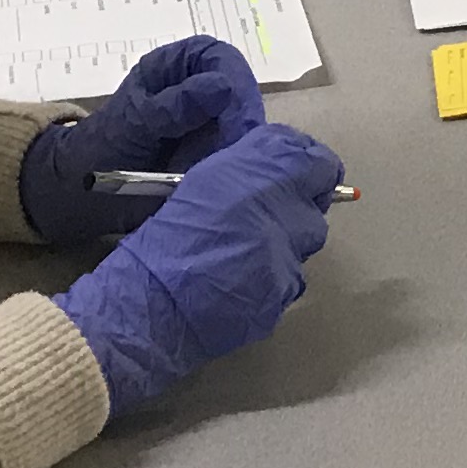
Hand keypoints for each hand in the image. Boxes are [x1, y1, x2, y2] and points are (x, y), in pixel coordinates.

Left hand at [20, 37, 267, 243]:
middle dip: (241, 119)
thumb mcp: (135, 123)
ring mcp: (210, 122)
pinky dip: (235, 165)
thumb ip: (176, 106)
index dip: (235, 81)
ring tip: (228, 168)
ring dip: (240, 145)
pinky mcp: (214, 153)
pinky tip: (228, 178)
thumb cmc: (103, 147)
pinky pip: (237, 152)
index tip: (237, 116)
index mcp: (175, 67)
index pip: (221, 58)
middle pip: (240, 92)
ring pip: (245, 124)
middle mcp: (198, 88)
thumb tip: (223, 88)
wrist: (83, 192)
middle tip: (239, 150)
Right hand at [54, 125, 346, 416]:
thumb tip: (280, 163)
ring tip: (243, 255)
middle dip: (297, 211)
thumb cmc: (165, 237)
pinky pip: (287, 283)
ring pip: (302, 249)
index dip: (312, 168)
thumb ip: (251, 167)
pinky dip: (271, 281)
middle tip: (266, 217)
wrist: (150, 304)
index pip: (317, 163)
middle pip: (315, 208)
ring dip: (283, 248)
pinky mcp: (280, 299)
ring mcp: (286, 263)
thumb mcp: (205, 181)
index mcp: (260, 180)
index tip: (302, 174)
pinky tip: (239, 284)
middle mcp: (283, 218)